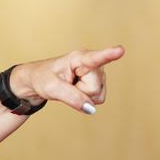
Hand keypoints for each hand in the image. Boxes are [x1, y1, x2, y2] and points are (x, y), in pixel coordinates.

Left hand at [10, 46, 124, 114]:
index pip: (95, 58)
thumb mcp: (51, 89)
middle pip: (95, 88)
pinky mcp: (98, 83)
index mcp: (78, 58)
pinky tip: (77, 89)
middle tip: (67, 85)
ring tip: (71, 86)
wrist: (39, 81)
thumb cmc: (43, 79)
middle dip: (80, 92)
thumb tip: (91, 109)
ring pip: (97, 95)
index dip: (109, 55)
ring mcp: (97, 73)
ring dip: (82, 96)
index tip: (120, 50)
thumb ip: (71, 98)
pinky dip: (85, 99)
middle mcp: (93, 63)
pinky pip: (98, 99)